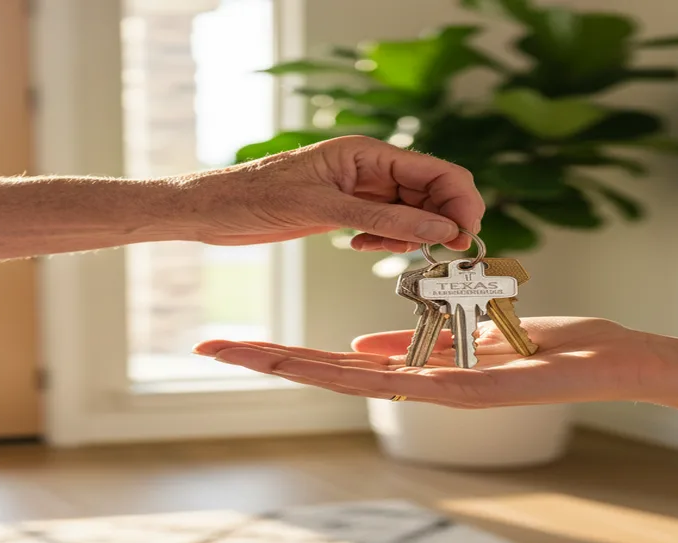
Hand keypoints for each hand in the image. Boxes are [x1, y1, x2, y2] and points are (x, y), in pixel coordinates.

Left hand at [177, 135, 483, 251]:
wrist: (211, 211)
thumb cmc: (254, 197)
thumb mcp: (323, 209)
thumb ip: (384, 218)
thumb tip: (439, 229)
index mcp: (367, 152)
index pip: (436, 171)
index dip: (459, 202)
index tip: (466, 236)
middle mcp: (369, 167)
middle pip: (431, 191)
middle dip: (442, 221)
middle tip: (444, 255)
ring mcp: (359, 190)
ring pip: (411, 211)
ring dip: (413, 234)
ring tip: (387, 248)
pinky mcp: (345, 210)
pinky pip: (387, 224)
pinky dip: (387, 239)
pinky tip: (363, 247)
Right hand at [193, 317, 661, 407]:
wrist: (607, 362)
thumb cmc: (547, 345)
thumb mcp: (466, 334)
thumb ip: (413, 344)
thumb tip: (362, 349)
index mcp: (416, 371)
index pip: (336, 364)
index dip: (285, 355)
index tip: (239, 343)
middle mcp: (416, 389)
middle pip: (327, 374)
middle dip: (268, 361)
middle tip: (211, 348)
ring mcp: (436, 394)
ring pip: (350, 382)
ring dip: (292, 367)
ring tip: (241, 353)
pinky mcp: (466, 390)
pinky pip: (402, 381)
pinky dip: (352, 372)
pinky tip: (313, 364)